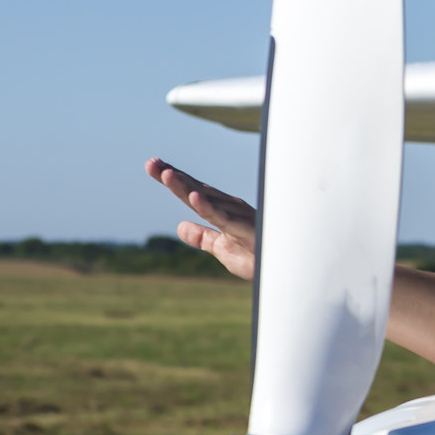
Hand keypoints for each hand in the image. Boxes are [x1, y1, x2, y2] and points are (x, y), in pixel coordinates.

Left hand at [144, 157, 257, 280]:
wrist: (283, 270)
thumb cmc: (259, 257)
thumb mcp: (223, 249)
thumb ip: (203, 238)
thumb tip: (180, 226)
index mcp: (223, 211)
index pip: (193, 192)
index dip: (174, 179)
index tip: (154, 166)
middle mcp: (230, 209)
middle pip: (196, 189)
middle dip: (173, 176)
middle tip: (152, 163)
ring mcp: (237, 217)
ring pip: (206, 199)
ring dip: (186, 186)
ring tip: (166, 174)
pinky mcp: (244, 230)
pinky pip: (222, 217)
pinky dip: (208, 206)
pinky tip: (194, 197)